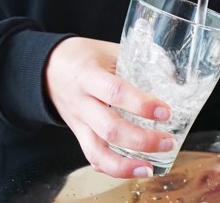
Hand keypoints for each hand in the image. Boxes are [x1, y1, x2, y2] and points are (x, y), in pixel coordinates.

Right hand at [45, 37, 174, 177]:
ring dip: (126, 165)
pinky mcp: (78, 134)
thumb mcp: (108, 50)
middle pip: (109, 128)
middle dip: (142, 140)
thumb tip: (172, 76)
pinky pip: (92, 157)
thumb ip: (136, 63)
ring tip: (150, 169)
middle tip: (168, 142)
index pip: (115, 92)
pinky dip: (112, 168)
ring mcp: (78, 122)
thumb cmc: (84, 57)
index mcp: (89, 75)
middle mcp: (82, 102)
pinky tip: (133, 169)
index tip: (165, 112)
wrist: (47, 68)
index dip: (141, 104)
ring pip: (97, 151)